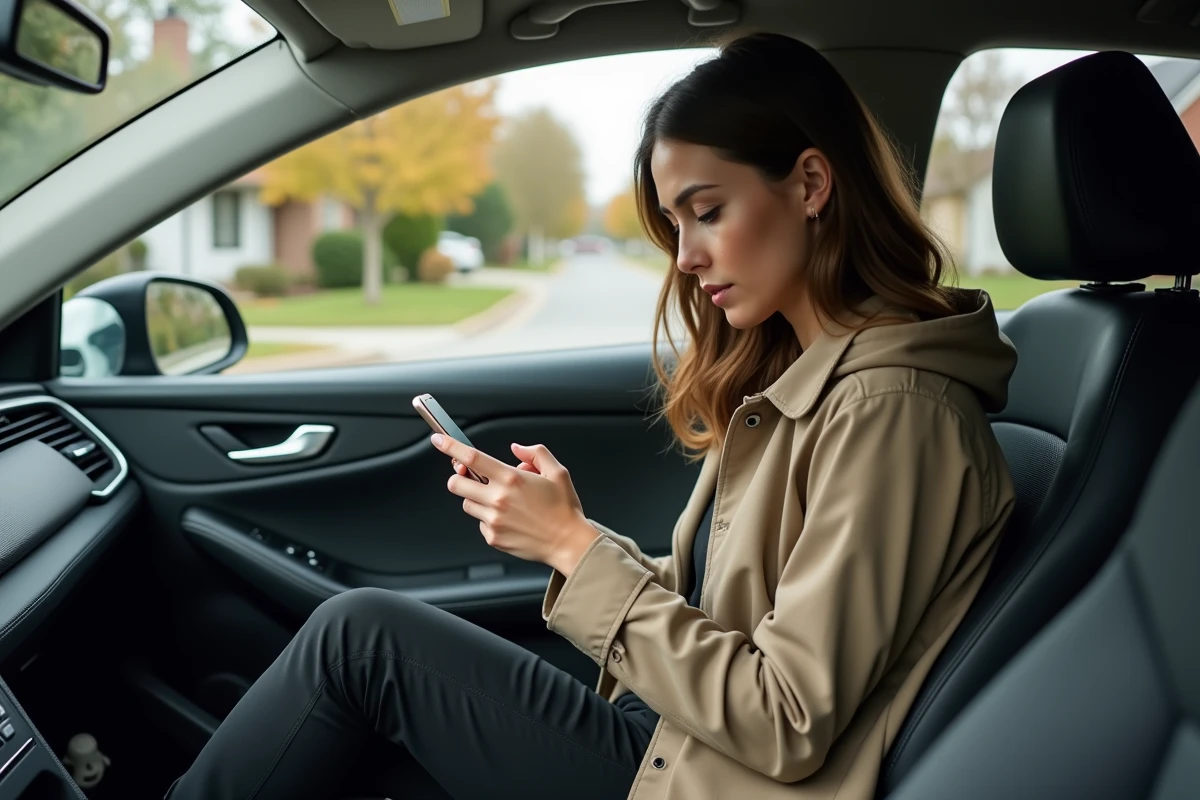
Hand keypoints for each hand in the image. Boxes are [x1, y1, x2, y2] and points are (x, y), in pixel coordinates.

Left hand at [435, 434, 598, 574]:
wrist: (568, 543)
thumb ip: (535, 454)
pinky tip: (508, 519)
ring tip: (500, 501)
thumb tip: (517, 449)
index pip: (471, 458)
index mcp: (511, 479)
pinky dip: (488, 519)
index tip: (439, 439)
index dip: (450, 447)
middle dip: (459, 477)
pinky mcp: (493, 538)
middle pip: (456, 483)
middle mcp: (498, 499)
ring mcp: (493, 520)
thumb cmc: (564, 509)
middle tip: (471, 477)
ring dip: (476, 499)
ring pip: (466, 504)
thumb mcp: (557, 472)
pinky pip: (480, 524)